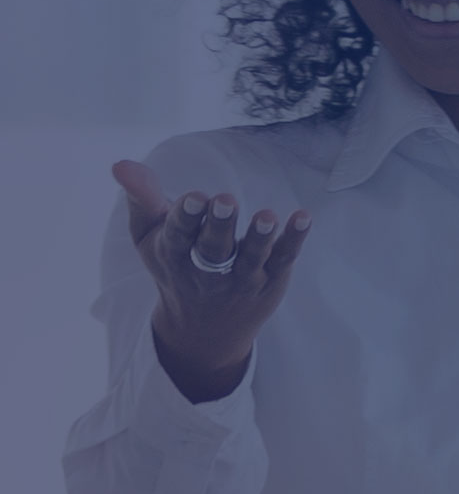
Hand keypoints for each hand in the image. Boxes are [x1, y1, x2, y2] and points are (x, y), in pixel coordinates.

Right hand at [112, 159, 311, 398]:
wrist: (203, 329)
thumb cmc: (174, 266)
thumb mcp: (149, 236)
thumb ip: (142, 198)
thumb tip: (121, 164)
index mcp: (173, 254)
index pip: (178, 235)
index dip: (186, 217)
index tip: (195, 197)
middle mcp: (208, 270)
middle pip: (214, 248)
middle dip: (219, 225)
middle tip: (226, 200)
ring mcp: (242, 277)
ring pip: (251, 257)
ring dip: (260, 236)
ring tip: (267, 216)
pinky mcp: (270, 280)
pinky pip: (283, 259)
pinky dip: (294, 240)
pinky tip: (303, 217)